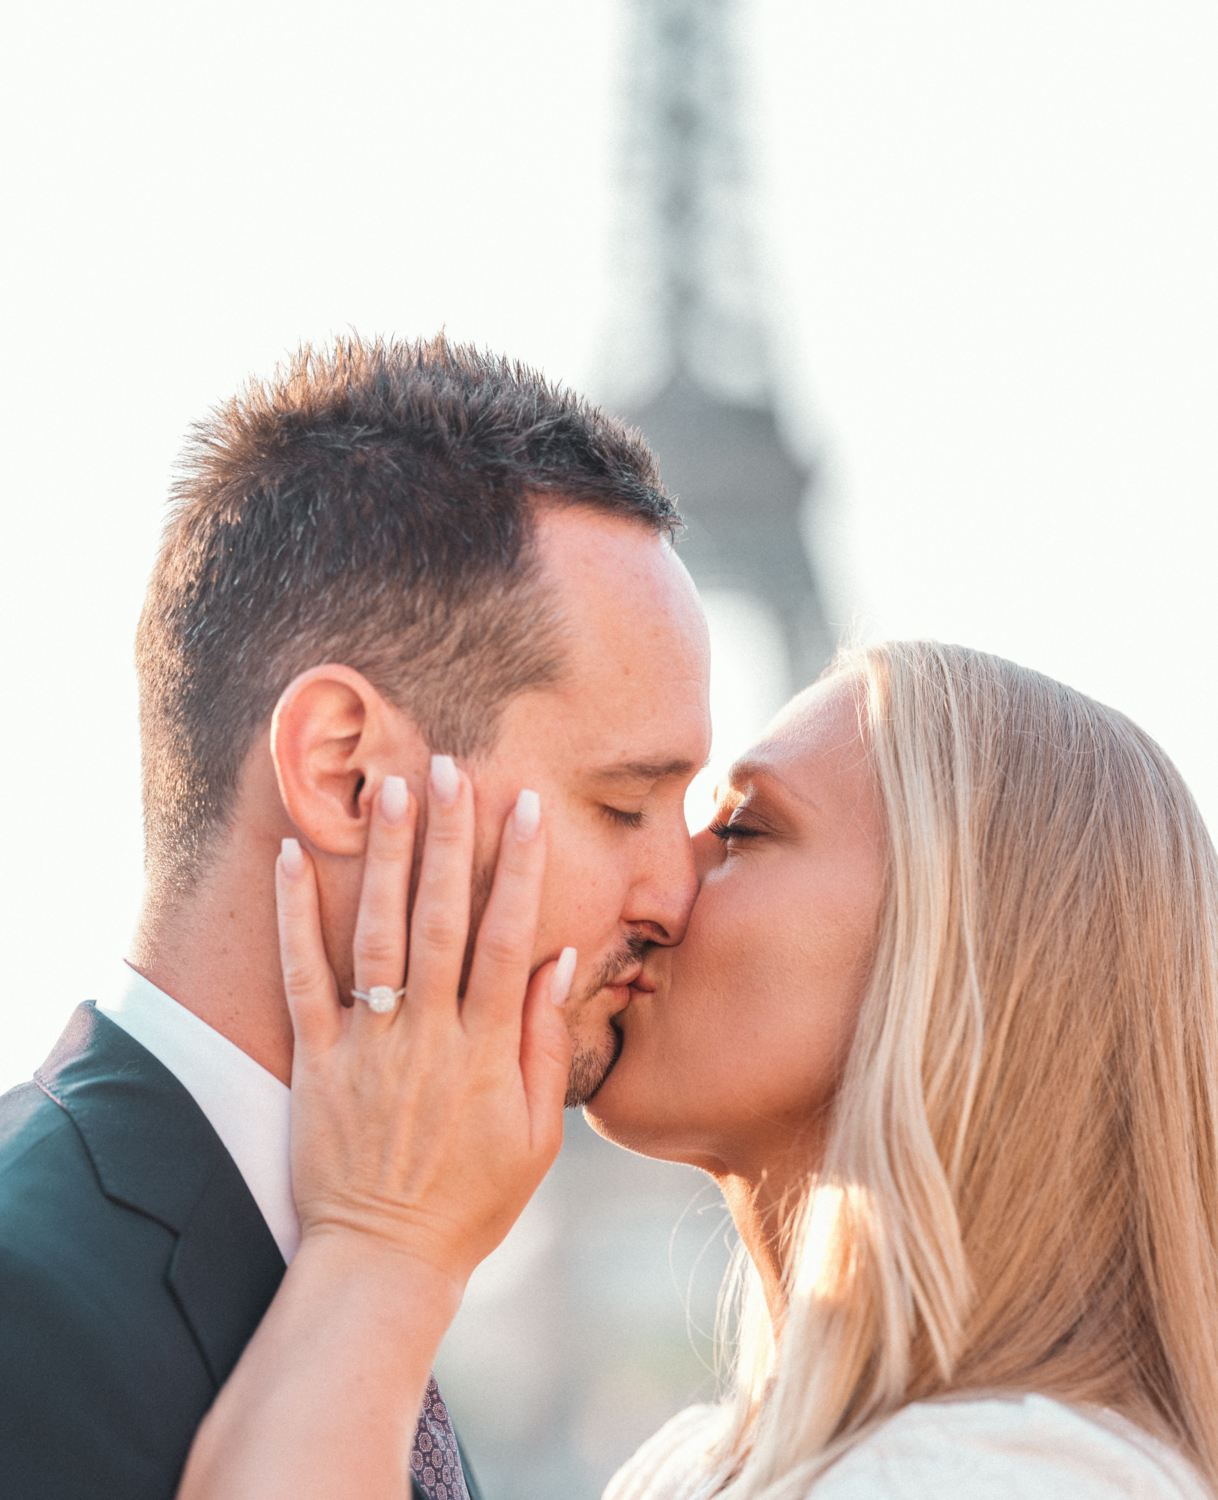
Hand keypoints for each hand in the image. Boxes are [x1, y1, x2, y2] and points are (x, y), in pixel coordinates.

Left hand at [276, 756, 574, 1291]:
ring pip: (378, 934)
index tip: (524, 805)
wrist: (384, 1260)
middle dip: (448, 838)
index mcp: (486, 1050)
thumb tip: (556, 956)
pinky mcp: (316, 1061)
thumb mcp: (538, 1135)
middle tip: (449, 768)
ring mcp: (368, 1044)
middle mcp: (428, 1034)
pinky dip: (295, 917)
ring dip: (385, 858)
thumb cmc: (473, 1201)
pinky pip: (301, 979)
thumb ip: (543, 1043)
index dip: (517, 866)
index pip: (507, 937)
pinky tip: (291, 858)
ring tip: (387, 789)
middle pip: (442, 918)